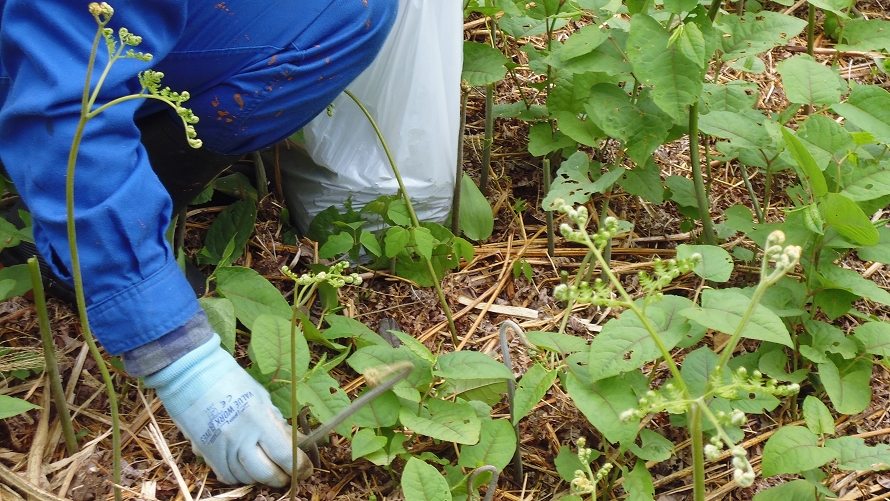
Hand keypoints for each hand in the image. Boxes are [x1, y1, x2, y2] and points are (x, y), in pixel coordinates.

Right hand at [144, 334, 311, 486]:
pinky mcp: (205, 454)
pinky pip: (227, 476)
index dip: (299, 467)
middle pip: (266, 474)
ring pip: (247, 478)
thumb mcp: (262, 398)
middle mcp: (240, 438)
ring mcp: (221, 449)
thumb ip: (276, 424)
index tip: (306, 469)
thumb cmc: (231, 381)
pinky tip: (246, 465)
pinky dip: (240, 475)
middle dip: (282, 478)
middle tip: (288, 474)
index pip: (286, 455)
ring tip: (268, 467)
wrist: (191, 376)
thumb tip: (292, 445)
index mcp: (259, 420)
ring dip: (261, 477)